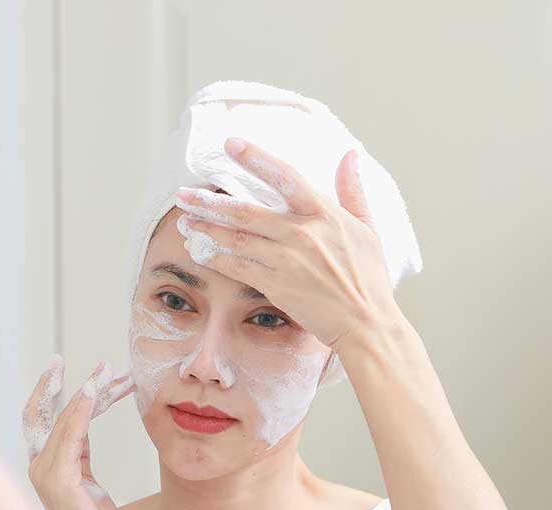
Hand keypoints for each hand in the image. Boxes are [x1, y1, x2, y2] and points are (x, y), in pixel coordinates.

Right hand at [22, 357, 134, 509]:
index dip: (53, 390)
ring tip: (110, 373)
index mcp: (45, 467)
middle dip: (58, 382)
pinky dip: (81, 410)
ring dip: (88, 392)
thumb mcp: (90, 485)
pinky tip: (95, 392)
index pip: (41, 418)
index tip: (74, 367)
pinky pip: (70, 435)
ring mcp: (46, 473)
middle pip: (42, 412)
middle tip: (93, 361)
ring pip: (62, 419)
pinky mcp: (60, 480)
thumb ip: (82, 456)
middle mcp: (39, 466)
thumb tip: (83, 429)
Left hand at [172, 138, 402, 350]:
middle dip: (209, 201)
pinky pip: (236, 267)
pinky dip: (214, 258)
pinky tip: (198, 251)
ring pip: (235, 238)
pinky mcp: (276, 286)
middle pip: (245, 210)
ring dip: (205, 228)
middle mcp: (302, 232)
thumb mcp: (367, 228)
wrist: (366, 323)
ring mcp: (286, 260)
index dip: (256, 158)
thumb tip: (350, 155)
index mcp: (324, 213)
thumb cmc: (368, 277)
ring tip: (184, 220)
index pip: (285, 176)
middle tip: (182, 193)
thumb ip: (353, 190)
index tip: (231, 144)